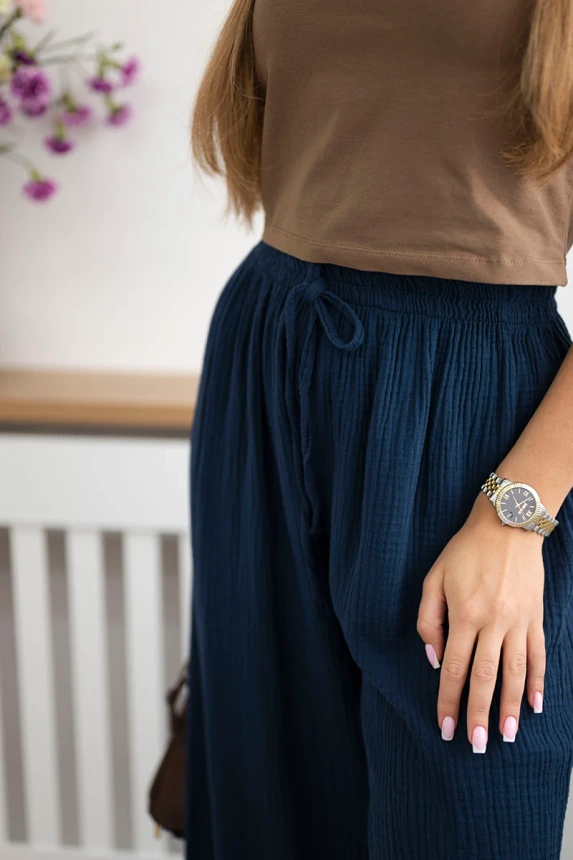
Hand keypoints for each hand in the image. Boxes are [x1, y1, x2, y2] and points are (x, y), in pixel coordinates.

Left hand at [416, 491, 545, 751]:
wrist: (507, 525)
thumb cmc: (464, 551)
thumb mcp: (433, 578)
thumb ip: (427, 619)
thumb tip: (433, 658)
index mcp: (464, 615)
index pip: (454, 669)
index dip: (448, 701)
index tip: (445, 728)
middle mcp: (492, 623)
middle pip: (484, 678)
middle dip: (479, 715)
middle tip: (476, 746)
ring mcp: (518, 622)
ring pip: (514, 673)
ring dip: (511, 708)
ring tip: (508, 737)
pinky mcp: (535, 618)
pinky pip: (537, 655)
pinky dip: (537, 682)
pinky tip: (535, 705)